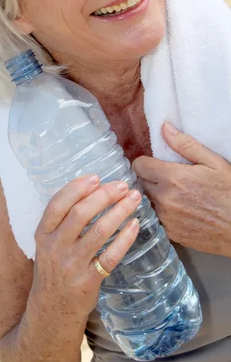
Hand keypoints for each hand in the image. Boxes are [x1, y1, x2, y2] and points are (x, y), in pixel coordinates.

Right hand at [31, 175, 140, 317]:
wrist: (52, 308)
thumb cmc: (55, 268)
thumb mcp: (49, 242)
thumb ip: (63, 221)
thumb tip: (93, 190)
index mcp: (43, 233)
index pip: (57, 204)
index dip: (77, 188)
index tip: (96, 177)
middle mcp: (55, 247)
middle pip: (80, 214)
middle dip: (104, 196)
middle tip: (122, 186)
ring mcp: (72, 264)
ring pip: (98, 232)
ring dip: (119, 212)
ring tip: (134, 199)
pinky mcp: (88, 280)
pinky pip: (110, 256)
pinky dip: (125, 238)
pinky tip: (134, 225)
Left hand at [133, 122, 230, 256]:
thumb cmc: (230, 192)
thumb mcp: (213, 162)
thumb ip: (185, 145)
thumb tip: (164, 128)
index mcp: (173, 178)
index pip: (139, 166)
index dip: (144, 162)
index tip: (152, 163)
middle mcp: (164, 199)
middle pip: (140, 183)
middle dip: (149, 178)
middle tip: (165, 178)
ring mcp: (166, 218)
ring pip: (148, 201)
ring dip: (155, 196)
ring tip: (174, 194)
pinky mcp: (170, 233)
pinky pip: (157, 218)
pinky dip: (163, 212)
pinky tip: (178, 210)